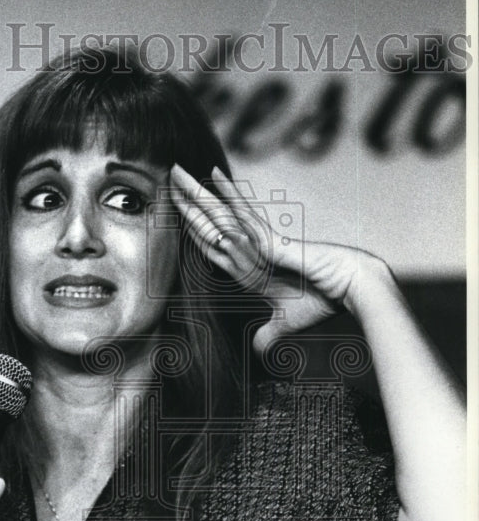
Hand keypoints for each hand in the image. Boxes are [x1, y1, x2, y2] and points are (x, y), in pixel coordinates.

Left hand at [170, 164, 386, 353]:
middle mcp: (249, 250)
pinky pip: (244, 216)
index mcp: (248, 267)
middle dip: (187, 201)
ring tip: (176, 170)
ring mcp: (259, 242)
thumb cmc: (324, 300)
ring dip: (196, 194)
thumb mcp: (286, 323)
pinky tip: (214, 174)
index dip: (192, 228)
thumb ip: (269, 334)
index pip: (211, 245)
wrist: (351, 288)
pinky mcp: (273, 240)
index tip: (175, 211)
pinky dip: (229, 195)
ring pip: (218, 215)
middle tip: (169, 175)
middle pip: (210, 222)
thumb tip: (258, 350)